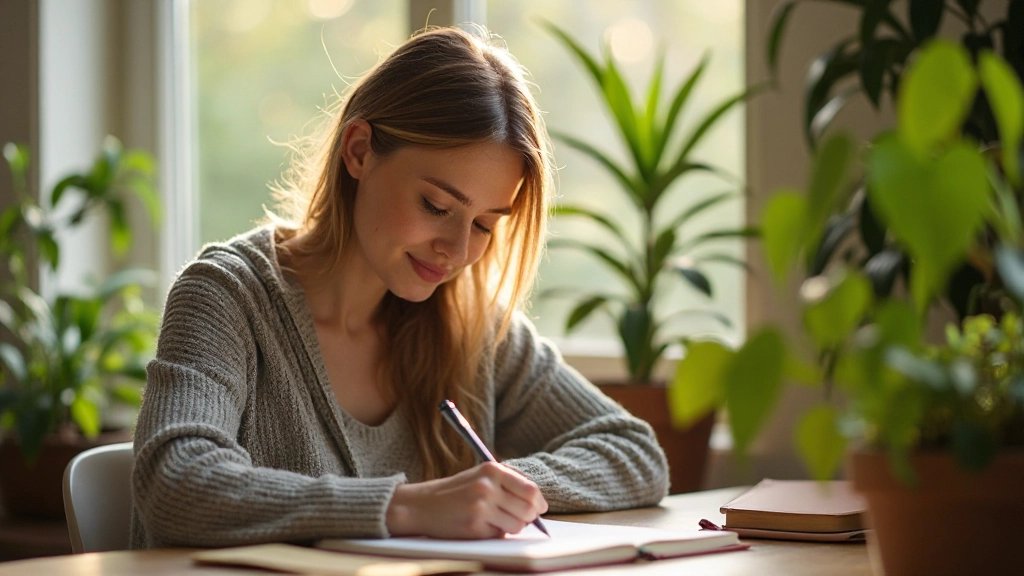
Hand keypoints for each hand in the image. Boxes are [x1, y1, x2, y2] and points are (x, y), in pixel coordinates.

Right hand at [385, 461, 547, 538]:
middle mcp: (487, 486)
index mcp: (492, 469)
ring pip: (517, 525)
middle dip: (528, 517)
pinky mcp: (474, 526)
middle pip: (528, 509)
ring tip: (495, 520)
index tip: (539, 509)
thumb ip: (508, 483)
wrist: (422, 505)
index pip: (531, 489)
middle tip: (519, 517)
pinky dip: (495, 533)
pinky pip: (499, 535)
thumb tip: (538, 502)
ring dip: (511, 526)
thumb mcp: (481, 476)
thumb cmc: (456, 491)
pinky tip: (480, 525)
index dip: (539, 502)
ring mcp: (481, 507)